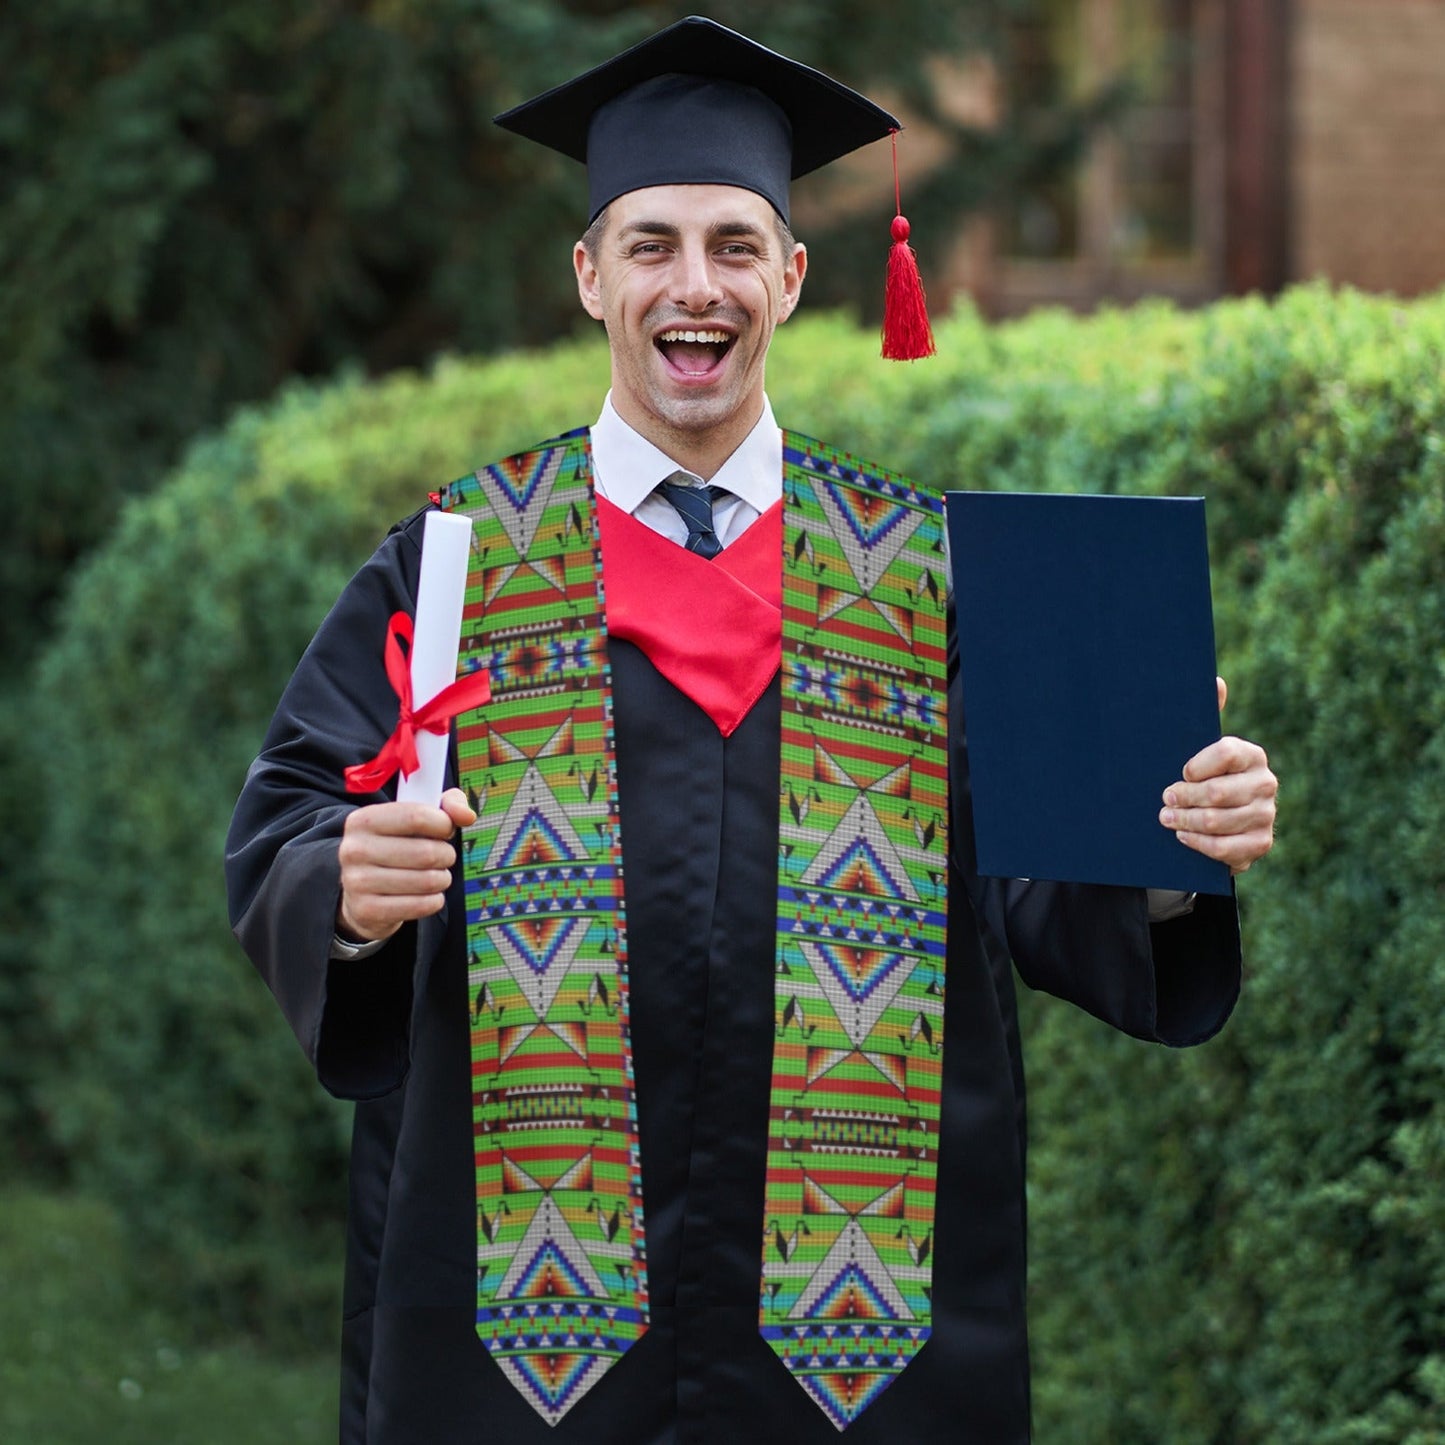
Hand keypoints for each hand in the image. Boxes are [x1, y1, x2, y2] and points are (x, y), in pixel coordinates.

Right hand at [336, 787, 477, 942]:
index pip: (416, 816)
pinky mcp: (367, 910)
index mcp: (363, 820)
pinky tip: (427, 895)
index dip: (443, 824)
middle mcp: (354, 849)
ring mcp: (357, 882)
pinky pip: (421, 905)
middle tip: (443, 857)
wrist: (361, 892)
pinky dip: (434, 901)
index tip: (446, 830)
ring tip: (436, 876)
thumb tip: (467, 816)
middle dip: (446, 855)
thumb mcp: (416, 817)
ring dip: (442, 879)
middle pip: (426, 852)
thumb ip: (447, 806)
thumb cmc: (396, 847)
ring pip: (427, 881)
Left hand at [1159, 678, 1277, 873]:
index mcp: (1251, 755)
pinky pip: (1225, 848)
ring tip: (1166, 818)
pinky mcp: (1260, 844)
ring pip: (1217, 821)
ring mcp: (1266, 815)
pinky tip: (1183, 836)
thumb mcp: (1199, 748)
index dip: (1197, 765)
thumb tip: (1216, 681)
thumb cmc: (1202, 777)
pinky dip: (1199, 843)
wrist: (1217, 820)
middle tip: (1164, 799)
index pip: (1225, 753)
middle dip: (1183, 798)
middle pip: (1218, 793)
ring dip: (1185, 821)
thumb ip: (1207, 715)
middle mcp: (1265, 783)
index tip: (1180, 772)